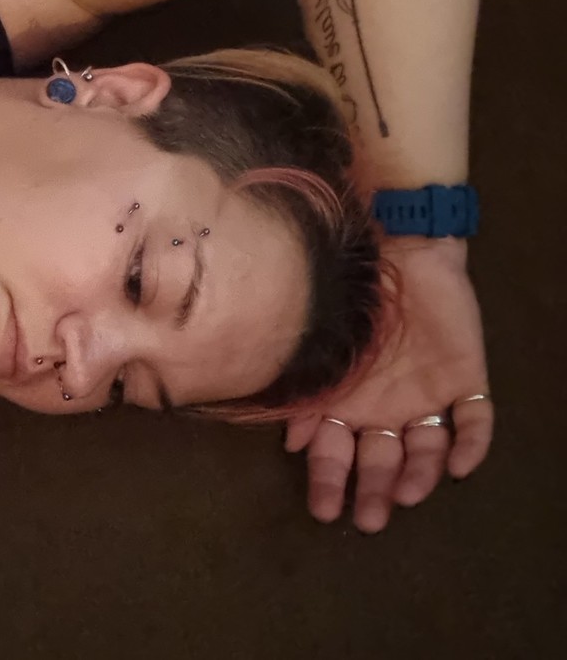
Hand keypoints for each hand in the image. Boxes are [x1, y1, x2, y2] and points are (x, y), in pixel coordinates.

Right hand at [284, 237, 491, 532]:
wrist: (396, 249)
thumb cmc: (346, 300)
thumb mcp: (319, 353)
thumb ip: (306, 400)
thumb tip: (293, 445)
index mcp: (348, 405)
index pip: (338, 455)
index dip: (331, 482)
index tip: (324, 511)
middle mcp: (387, 410)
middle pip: (383, 461)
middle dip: (376, 491)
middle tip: (370, 519)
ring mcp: (427, 397)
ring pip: (427, 448)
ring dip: (420, 473)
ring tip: (411, 494)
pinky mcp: (465, 380)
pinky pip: (475, 420)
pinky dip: (471, 444)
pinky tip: (460, 465)